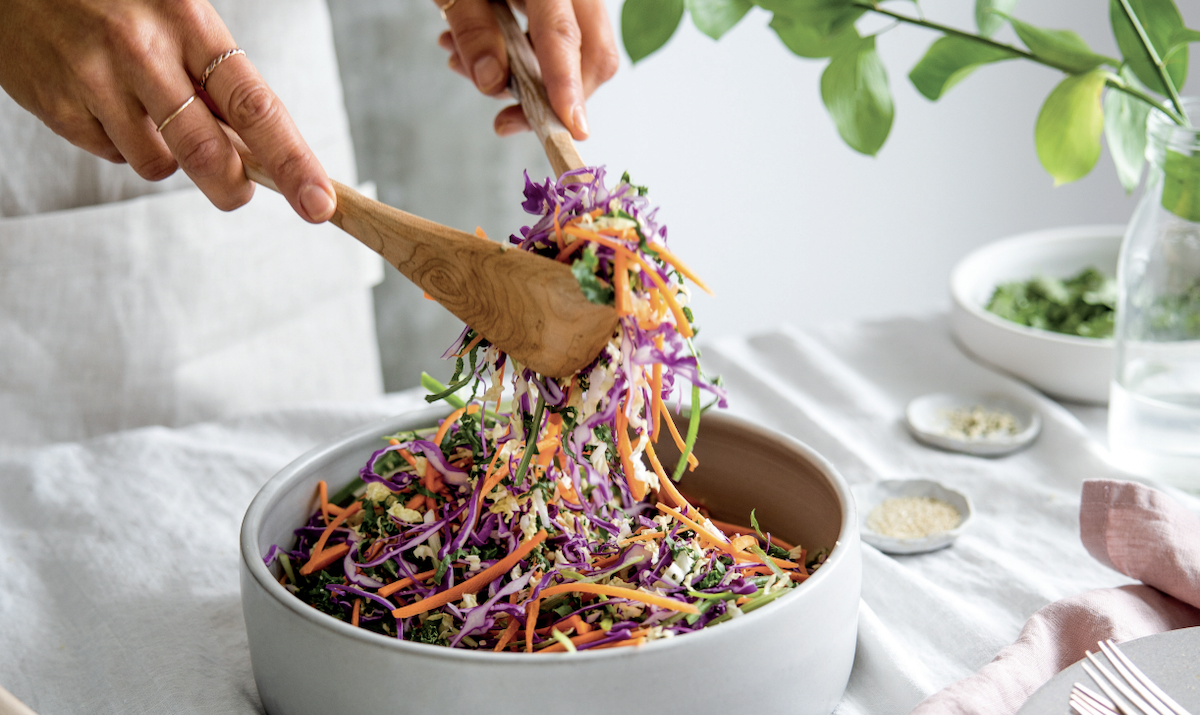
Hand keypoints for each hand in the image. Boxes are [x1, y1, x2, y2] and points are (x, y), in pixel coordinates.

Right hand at [0, 0, 335, 222]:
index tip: (319, 202)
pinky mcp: (56, 103)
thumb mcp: (178, 16)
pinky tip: (107, 103)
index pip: (256, 106)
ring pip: (157, 164)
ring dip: (169, 158)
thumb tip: (260, 150)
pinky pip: (110, 154)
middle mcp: (142, 50)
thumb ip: (217, 76)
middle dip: (233, 189)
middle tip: (240, 195)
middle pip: (208, 152)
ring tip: (151, 114)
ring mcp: (94, 78)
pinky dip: (120, 143)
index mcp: (189, 21)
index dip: (293, 161)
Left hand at [435, 0, 618, 138]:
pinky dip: (526, 64)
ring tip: (467, 67)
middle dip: (558, 98)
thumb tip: (492, 82)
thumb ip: (472, 28)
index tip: (570, 126)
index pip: (563, 34)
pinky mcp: (568, 8)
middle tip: (508, 120)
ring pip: (582, 56)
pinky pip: (563, 46)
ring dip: (531, 82)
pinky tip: (479, 53)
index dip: (567, 85)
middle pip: (594, 53)